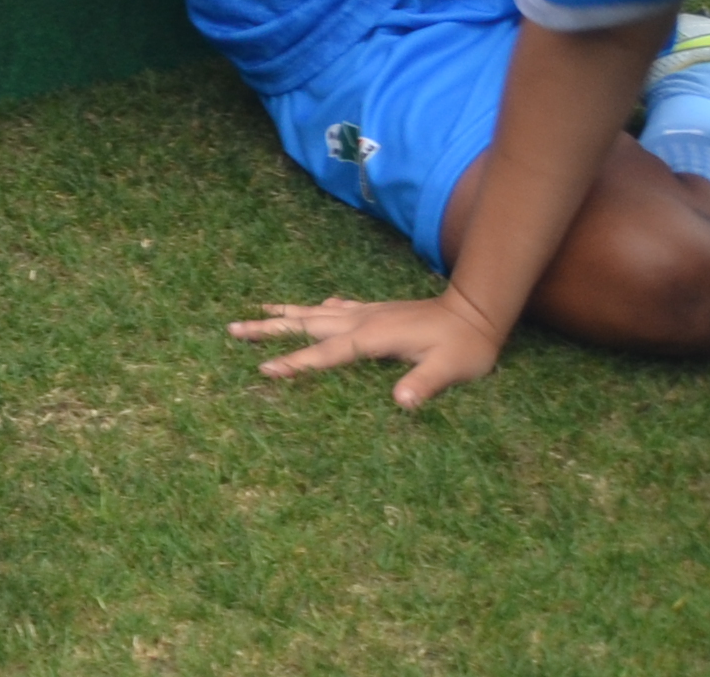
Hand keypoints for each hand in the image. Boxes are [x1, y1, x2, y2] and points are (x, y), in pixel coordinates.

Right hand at [225, 287, 512, 406]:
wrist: (477, 311)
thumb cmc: (465, 347)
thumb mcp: (450, 369)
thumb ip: (425, 384)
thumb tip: (401, 402)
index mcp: (372, 337)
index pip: (326, 354)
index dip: (295, 363)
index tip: (263, 369)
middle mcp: (362, 321)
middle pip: (306, 325)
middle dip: (268, 328)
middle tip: (232, 328)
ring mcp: (367, 312)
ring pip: (315, 312)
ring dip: (284, 313)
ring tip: (255, 310)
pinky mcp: (377, 311)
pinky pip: (336, 307)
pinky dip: (316, 307)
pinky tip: (314, 306)